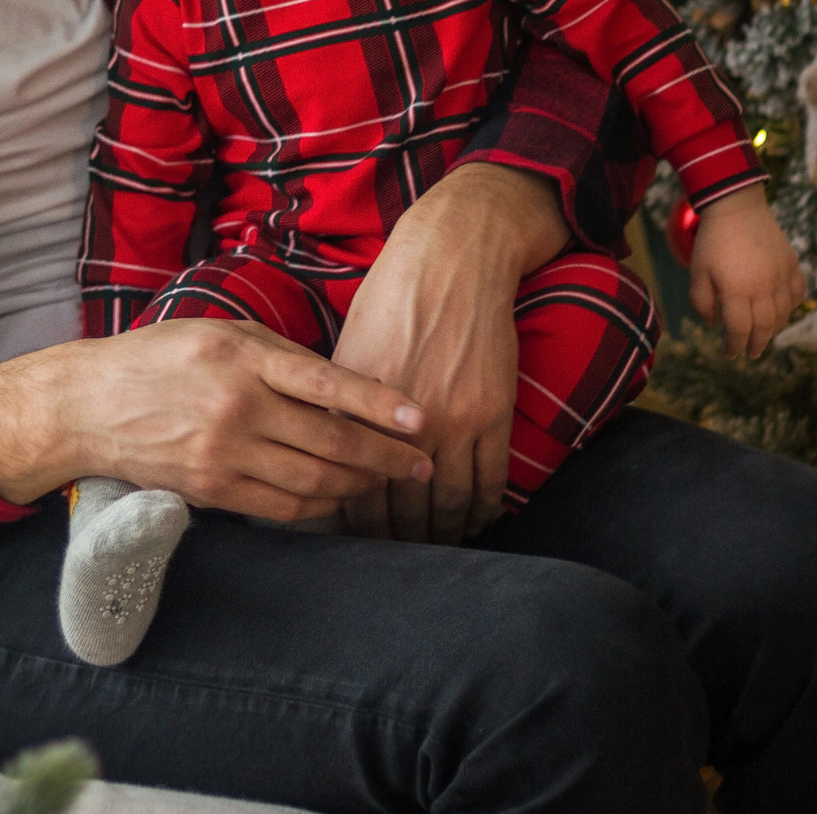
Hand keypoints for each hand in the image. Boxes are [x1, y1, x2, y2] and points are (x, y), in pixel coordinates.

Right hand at [0, 320, 432, 519]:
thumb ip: (280, 356)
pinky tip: (341, 499)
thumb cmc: (162, 358)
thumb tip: (345, 388)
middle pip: (331, 441)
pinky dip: (320, 507)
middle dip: (386, 456)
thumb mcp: (221, 332)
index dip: (381, 406)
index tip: (420, 420)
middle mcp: (237, 406)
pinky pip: (281, 507)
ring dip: (360, 485)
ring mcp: (223, 452)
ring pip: (313, 480)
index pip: (329, 383)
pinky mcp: (211, 489)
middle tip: (421, 463)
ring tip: (387, 481)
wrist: (89, 403)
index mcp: (243, 356)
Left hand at [329, 162, 565, 543]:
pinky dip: (484, 510)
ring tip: (436, 547)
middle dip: (398, 540)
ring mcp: (454, 421)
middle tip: (397, 557)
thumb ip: (339, 406)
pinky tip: (477, 522)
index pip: (354, 488)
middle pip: (401, 508)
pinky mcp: (493, 413)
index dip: (356, 523)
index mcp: (361, 409)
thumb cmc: (391, 298)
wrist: (451, 260)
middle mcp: (404, 423)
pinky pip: (490, 481)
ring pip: (448, 503)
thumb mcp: (348, 350)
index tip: (358, 540)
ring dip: (442, 534)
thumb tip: (323, 452)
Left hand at [686, 184, 805, 359]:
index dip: (734, 346)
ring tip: (764, 336)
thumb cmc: (712, 241)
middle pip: (764, 327)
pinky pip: (797, 293)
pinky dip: (791, 307)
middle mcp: (763, 288)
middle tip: (750, 353)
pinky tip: (782, 310)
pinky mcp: (791, 264)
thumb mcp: (698, 272)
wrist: (736, 206)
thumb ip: (702, 302)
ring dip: (773, 329)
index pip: (739, 330)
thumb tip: (714, 325)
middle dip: (756, 344)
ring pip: (783, 314)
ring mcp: (781, 276)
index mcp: (736, 291)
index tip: (730, 354)